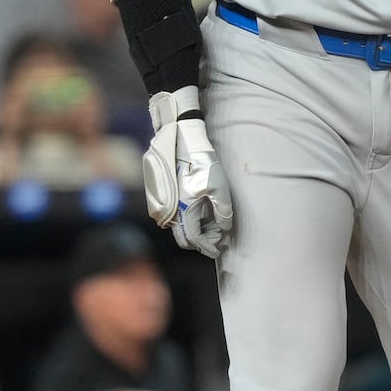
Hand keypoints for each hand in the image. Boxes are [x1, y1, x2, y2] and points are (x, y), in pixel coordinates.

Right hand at [143, 87, 233, 257]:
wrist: (182, 140)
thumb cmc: (201, 163)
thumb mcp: (219, 187)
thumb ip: (223, 211)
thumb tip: (224, 228)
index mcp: (183, 212)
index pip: (195, 240)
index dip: (208, 247)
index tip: (218, 250)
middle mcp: (171, 212)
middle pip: (185, 238)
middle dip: (202, 241)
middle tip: (218, 237)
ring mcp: (167, 204)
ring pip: (181, 228)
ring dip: (197, 230)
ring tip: (214, 224)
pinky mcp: (166, 197)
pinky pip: (177, 217)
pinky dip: (190, 220)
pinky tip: (203, 212)